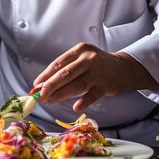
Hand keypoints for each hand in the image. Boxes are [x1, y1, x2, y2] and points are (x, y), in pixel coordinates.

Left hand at [33, 43, 158, 111]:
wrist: (123, 68)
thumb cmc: (96, 65)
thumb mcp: (81, 60)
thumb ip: (64, 70)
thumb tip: (41, 86)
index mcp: (80, 50)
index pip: (58, 64)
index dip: (45, 76)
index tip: (35, 86)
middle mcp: (89, 59)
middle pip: (65, 74)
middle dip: (49, 86)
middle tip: (39, 96)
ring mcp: (98, 72)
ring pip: (76, 85)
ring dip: (60, 95)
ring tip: (49, 101)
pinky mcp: (107, 85)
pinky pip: (93, 95)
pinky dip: (84, 102)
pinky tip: (75, 107)